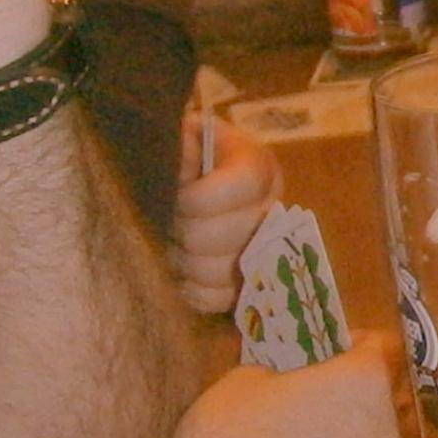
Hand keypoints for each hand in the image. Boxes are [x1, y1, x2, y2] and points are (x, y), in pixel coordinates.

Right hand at [165, 341, 406, 437]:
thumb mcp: (241, 384)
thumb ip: (276, 375)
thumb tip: (280, 386)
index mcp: (366, 381)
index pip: (387, 346)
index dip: (362, 343)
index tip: (340, 351)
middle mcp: (394, 430)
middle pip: (403, 398)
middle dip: (378, 393)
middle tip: (341, 398)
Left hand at [174, 111, 281, 320]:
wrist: (186, 187)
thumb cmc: (181, 159)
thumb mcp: (181, 138)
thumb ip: (180, 143)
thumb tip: (183, 155)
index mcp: (259, 168)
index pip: (245, 185)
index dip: (202, 198)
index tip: (176, 199)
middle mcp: (271, 211)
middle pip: (229, 237)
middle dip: (185, 231)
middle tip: (166, 221)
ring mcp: (262, 254)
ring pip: (219, 272)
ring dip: (184, 260)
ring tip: (170, 243)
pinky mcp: (245, 288)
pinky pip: (215, 299)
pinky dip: (190, 288)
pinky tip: (180, 270)